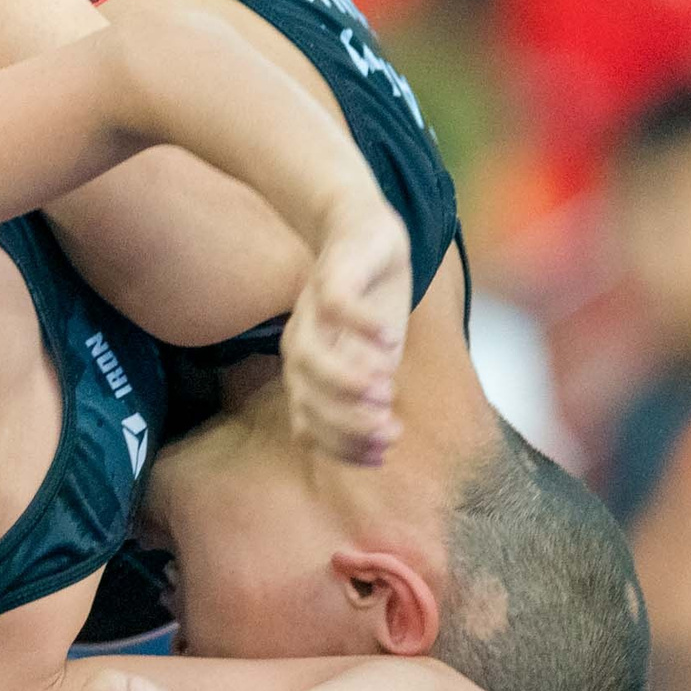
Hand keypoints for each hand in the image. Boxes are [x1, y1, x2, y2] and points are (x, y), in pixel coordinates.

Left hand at [280, 198, 410, 465]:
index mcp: (307, 371)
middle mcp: (301, 344)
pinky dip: (359, 323)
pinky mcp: (330, 274)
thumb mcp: (369, 358)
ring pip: (310, 353)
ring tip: (386, 389)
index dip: (341, 443)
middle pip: (305, 392)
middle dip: (345, 419)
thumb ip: (364, 400)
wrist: (362, 236)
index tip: (383, 455)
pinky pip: (335, 302)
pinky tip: (390, 337)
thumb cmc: (367, 306)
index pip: (310, 420)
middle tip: (389, 429)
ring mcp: (311, 310)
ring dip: (346, 377)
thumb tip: (373, 451)